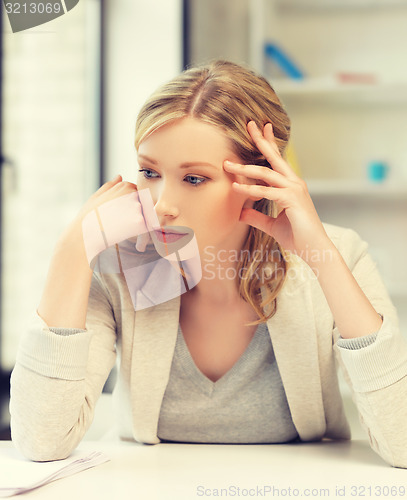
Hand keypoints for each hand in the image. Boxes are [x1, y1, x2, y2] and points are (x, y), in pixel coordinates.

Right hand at [64, 175, 150, 256]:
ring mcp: (138, 207)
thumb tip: (120, 176)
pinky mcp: (140, 222)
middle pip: (142, 203)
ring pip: (144, 215)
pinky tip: (125, 233)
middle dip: (134, 211)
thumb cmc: (89, 216)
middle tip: (119, 219)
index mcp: (125, 185)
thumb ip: (110, 185)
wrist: (85, 234)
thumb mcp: (97, 196)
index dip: (127, 203)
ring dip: (137, 221)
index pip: (136, 192)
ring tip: (120, 226)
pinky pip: (145, 227)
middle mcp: (133, 194)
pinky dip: (138, 231)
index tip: (118, 210)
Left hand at [223, 121, 329, 261]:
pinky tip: (235, 187)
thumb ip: (256, 217)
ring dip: (245, 168)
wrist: (314, 250)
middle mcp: (294, 183)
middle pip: (274, 157)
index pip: (278, 160)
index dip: (269, 143)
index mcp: (291, 185)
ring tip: (227, 165)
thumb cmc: (297, 237)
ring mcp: (294, 189)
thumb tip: (240, 212)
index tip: (261, 129)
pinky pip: (267, 191)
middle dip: (261, 140)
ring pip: (266, 173)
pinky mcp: (292, 200)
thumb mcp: (271, 225)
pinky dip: (250, 189)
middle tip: (249, 124)